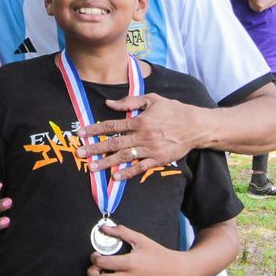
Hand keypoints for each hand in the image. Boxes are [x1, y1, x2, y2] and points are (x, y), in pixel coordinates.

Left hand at [81, 92, 205, 179]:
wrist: (195, 126)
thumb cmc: (173, 110)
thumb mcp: (152, 99)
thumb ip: (130, 101)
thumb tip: (109, 103)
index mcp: (139, 120)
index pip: (112, 125)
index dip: (95, 129)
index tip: (81, 133)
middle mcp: (142, 135)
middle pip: (114, 143)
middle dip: (95, 149)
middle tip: (79, 153)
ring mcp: (150, 149)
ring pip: (124, 157)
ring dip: (106, 163)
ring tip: (91, 167)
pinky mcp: (158, 159)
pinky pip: (140, 167)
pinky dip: (128, 172)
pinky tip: (115, 177)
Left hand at [87, 225, 182, 275]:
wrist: (175, 271)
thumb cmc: (158, 254)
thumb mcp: (141, 239)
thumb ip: (121, 232)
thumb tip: (104, 228)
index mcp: (130, 263)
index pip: (103, 262)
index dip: (94, 257)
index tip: (97, 255)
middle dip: (92, 273)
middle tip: (96, 268)